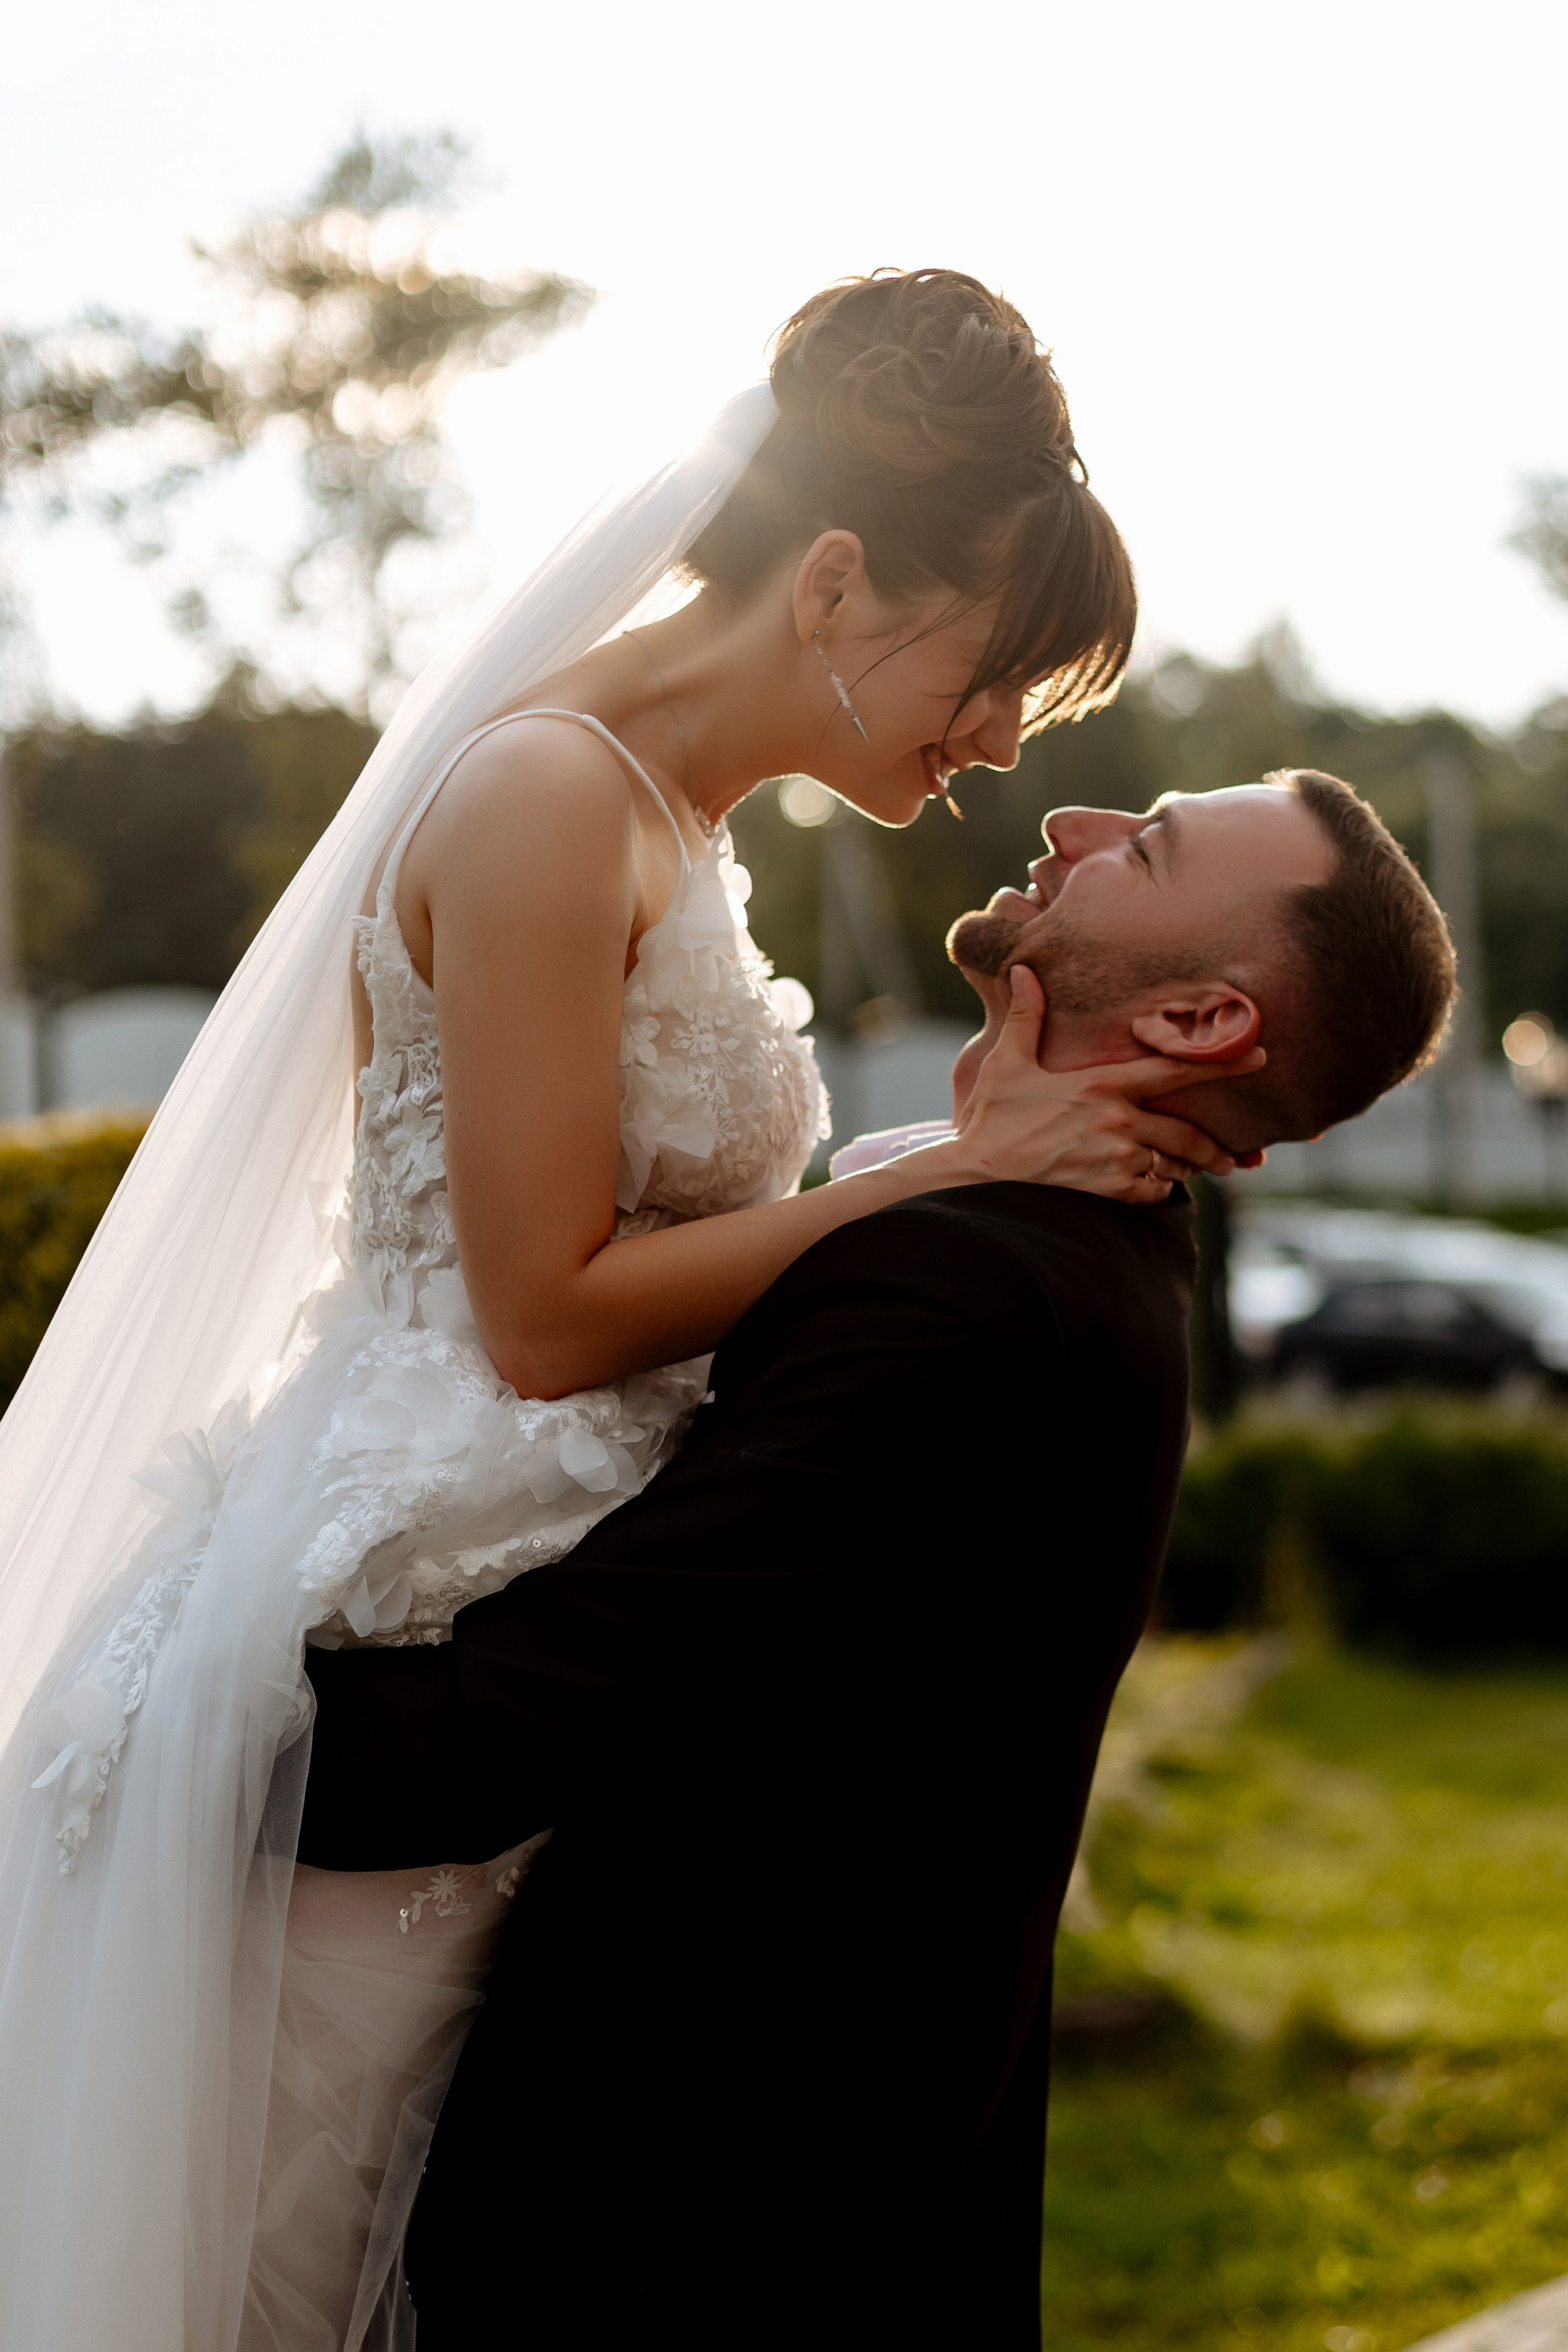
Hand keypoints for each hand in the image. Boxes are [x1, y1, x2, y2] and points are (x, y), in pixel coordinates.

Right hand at [934, 966, 1264, 1203]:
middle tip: (1238, 1156)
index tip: (1259, 1056)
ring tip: (1192, 1173)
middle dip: (1215, 1145)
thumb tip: (1022, 969)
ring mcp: (1116, 1158)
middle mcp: (1118, 1121)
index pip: (1174, 1068)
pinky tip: (1151, 1188)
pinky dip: (1157, 1190)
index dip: (1221, 1062)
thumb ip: (1026, 1017)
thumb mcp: (1006, 1063)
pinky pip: (1153, 1193)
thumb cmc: (991, 1120)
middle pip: (1186, 1130)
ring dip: (1183, 1168)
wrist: (974, 1177)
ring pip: (1172, 1164)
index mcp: (1101, 1084)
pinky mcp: (1109, 1191)